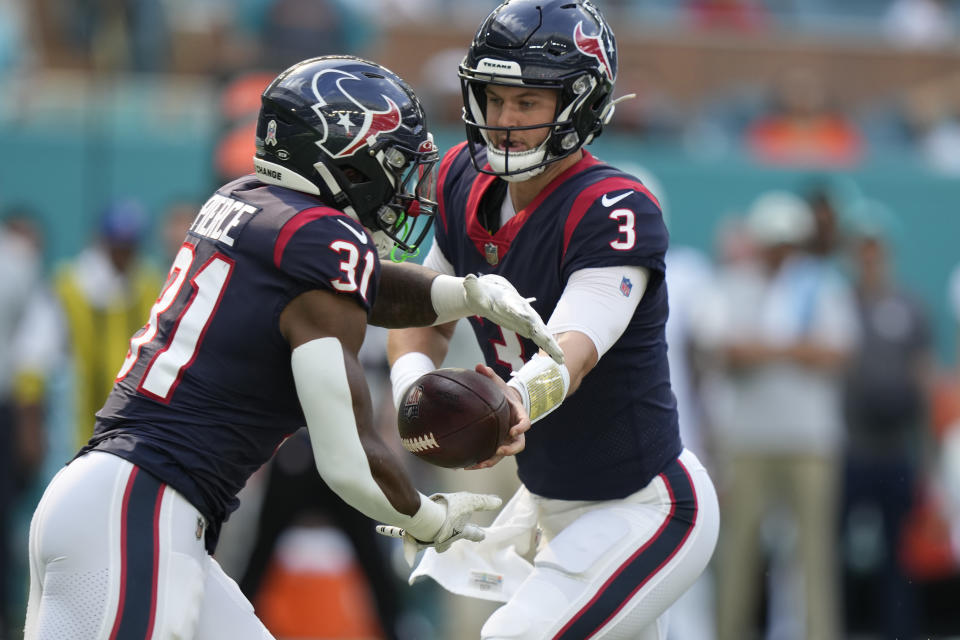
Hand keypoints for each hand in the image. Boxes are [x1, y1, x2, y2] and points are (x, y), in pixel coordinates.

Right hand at [376, 491, 501, 565]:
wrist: (424, 519)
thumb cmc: (448, 511)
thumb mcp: (469, 501)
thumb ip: (484, 501)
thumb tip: (498, 502)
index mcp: (458, 531)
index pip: (472, 533)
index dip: (478, 534)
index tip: (483, 535)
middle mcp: (443, 538)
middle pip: (446, 544)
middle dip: (446, 544)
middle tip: (446, 543)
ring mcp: (428, 539)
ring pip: (428, 542)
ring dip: (425, 541)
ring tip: (420, 536)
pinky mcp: (412, 536)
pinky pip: (403, 537)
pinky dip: (394, 535)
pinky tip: (381, 531)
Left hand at [462, 274, 563, 364]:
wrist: (492, 294)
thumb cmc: (482, 293)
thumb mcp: (474, 290)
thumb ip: (472, 286)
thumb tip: (468, 279)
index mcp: (508, 301)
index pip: (514, 307)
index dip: (519, 312)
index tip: (525, 319)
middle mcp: (522, 310)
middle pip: (534, 323)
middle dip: (543, 334)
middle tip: (550, 344)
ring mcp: (528, 320)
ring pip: (541, 333)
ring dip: (551, 345)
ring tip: (561, 358)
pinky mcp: (529, 328)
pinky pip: (541, 339)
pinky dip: (550, 348)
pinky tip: (559, 359)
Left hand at [465, 364, 527, 469]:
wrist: (506, 403)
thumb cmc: (503, 393)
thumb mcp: (498, 383)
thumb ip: (490, 375)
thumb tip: (479, 366)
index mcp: (519, 416)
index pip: (525, 423)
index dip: (521, 428)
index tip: (513, 430)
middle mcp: (516, 431)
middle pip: (518, 445)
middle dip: (509, 450)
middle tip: (498, 450)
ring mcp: (507, 440)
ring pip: (503, 454)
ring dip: (491, 461)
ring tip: (476, 465)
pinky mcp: (498, 445)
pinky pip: (491, 456)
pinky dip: (480, 461)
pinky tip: (464, 465)